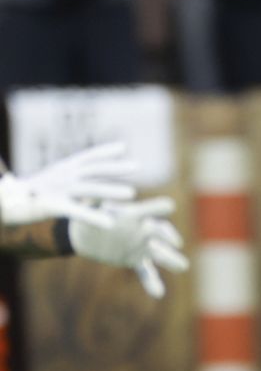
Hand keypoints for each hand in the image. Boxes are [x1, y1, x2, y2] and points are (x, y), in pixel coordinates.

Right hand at [0, 143, 137, 227]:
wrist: (7, 204)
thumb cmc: (34, 194)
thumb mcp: (55, 181)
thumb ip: (74, 177)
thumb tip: (94, 176)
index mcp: (62, 168)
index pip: (86, 156)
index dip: (104, 151)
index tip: (123, 147)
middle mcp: (62, 175)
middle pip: (93, 170)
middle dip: (115, 168)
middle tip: (137, 166)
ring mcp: (58, 190)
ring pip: (89, 189)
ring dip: (111, 190)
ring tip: (132, 194)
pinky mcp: (52, 206)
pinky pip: (77, 212)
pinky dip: (94, 216)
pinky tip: (110, 223)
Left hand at [69, 197, 189, 298]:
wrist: (86, 234)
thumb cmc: (90, 216)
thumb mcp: (89, 211)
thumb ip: (95, 210)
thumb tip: (97, 205)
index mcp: (132, 214)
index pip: (148, 210)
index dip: (157, 208)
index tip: (169, 206)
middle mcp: (142, 229)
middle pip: (158, 233)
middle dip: (167, 238)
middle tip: (176, 243)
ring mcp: (141, 246)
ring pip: (159, 253)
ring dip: (171, 260)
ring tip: (183, 266)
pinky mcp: (135, 260)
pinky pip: (146, 272)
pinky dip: (152, 282)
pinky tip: (158, 293)